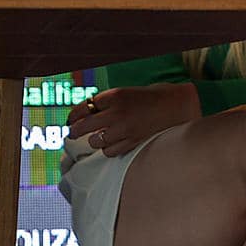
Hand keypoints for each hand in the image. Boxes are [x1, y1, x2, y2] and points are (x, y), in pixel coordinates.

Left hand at [65, 83, 200, 156]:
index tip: (70, 120)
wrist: (175, 106)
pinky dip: (108, 149)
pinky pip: (109, 151)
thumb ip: (104, 103)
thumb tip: (80, 116)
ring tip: (98, 137)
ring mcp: (125, 129)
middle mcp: (117, 112)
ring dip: (95, 140)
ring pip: (96, 141)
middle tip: (72, 133)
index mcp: (114, 95)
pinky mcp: (133, 142)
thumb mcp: (124, 93)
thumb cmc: (147, 99)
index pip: (83, 107)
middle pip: (84, 126)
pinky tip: (112, 143)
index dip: (73, 115)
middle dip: (75, 131)